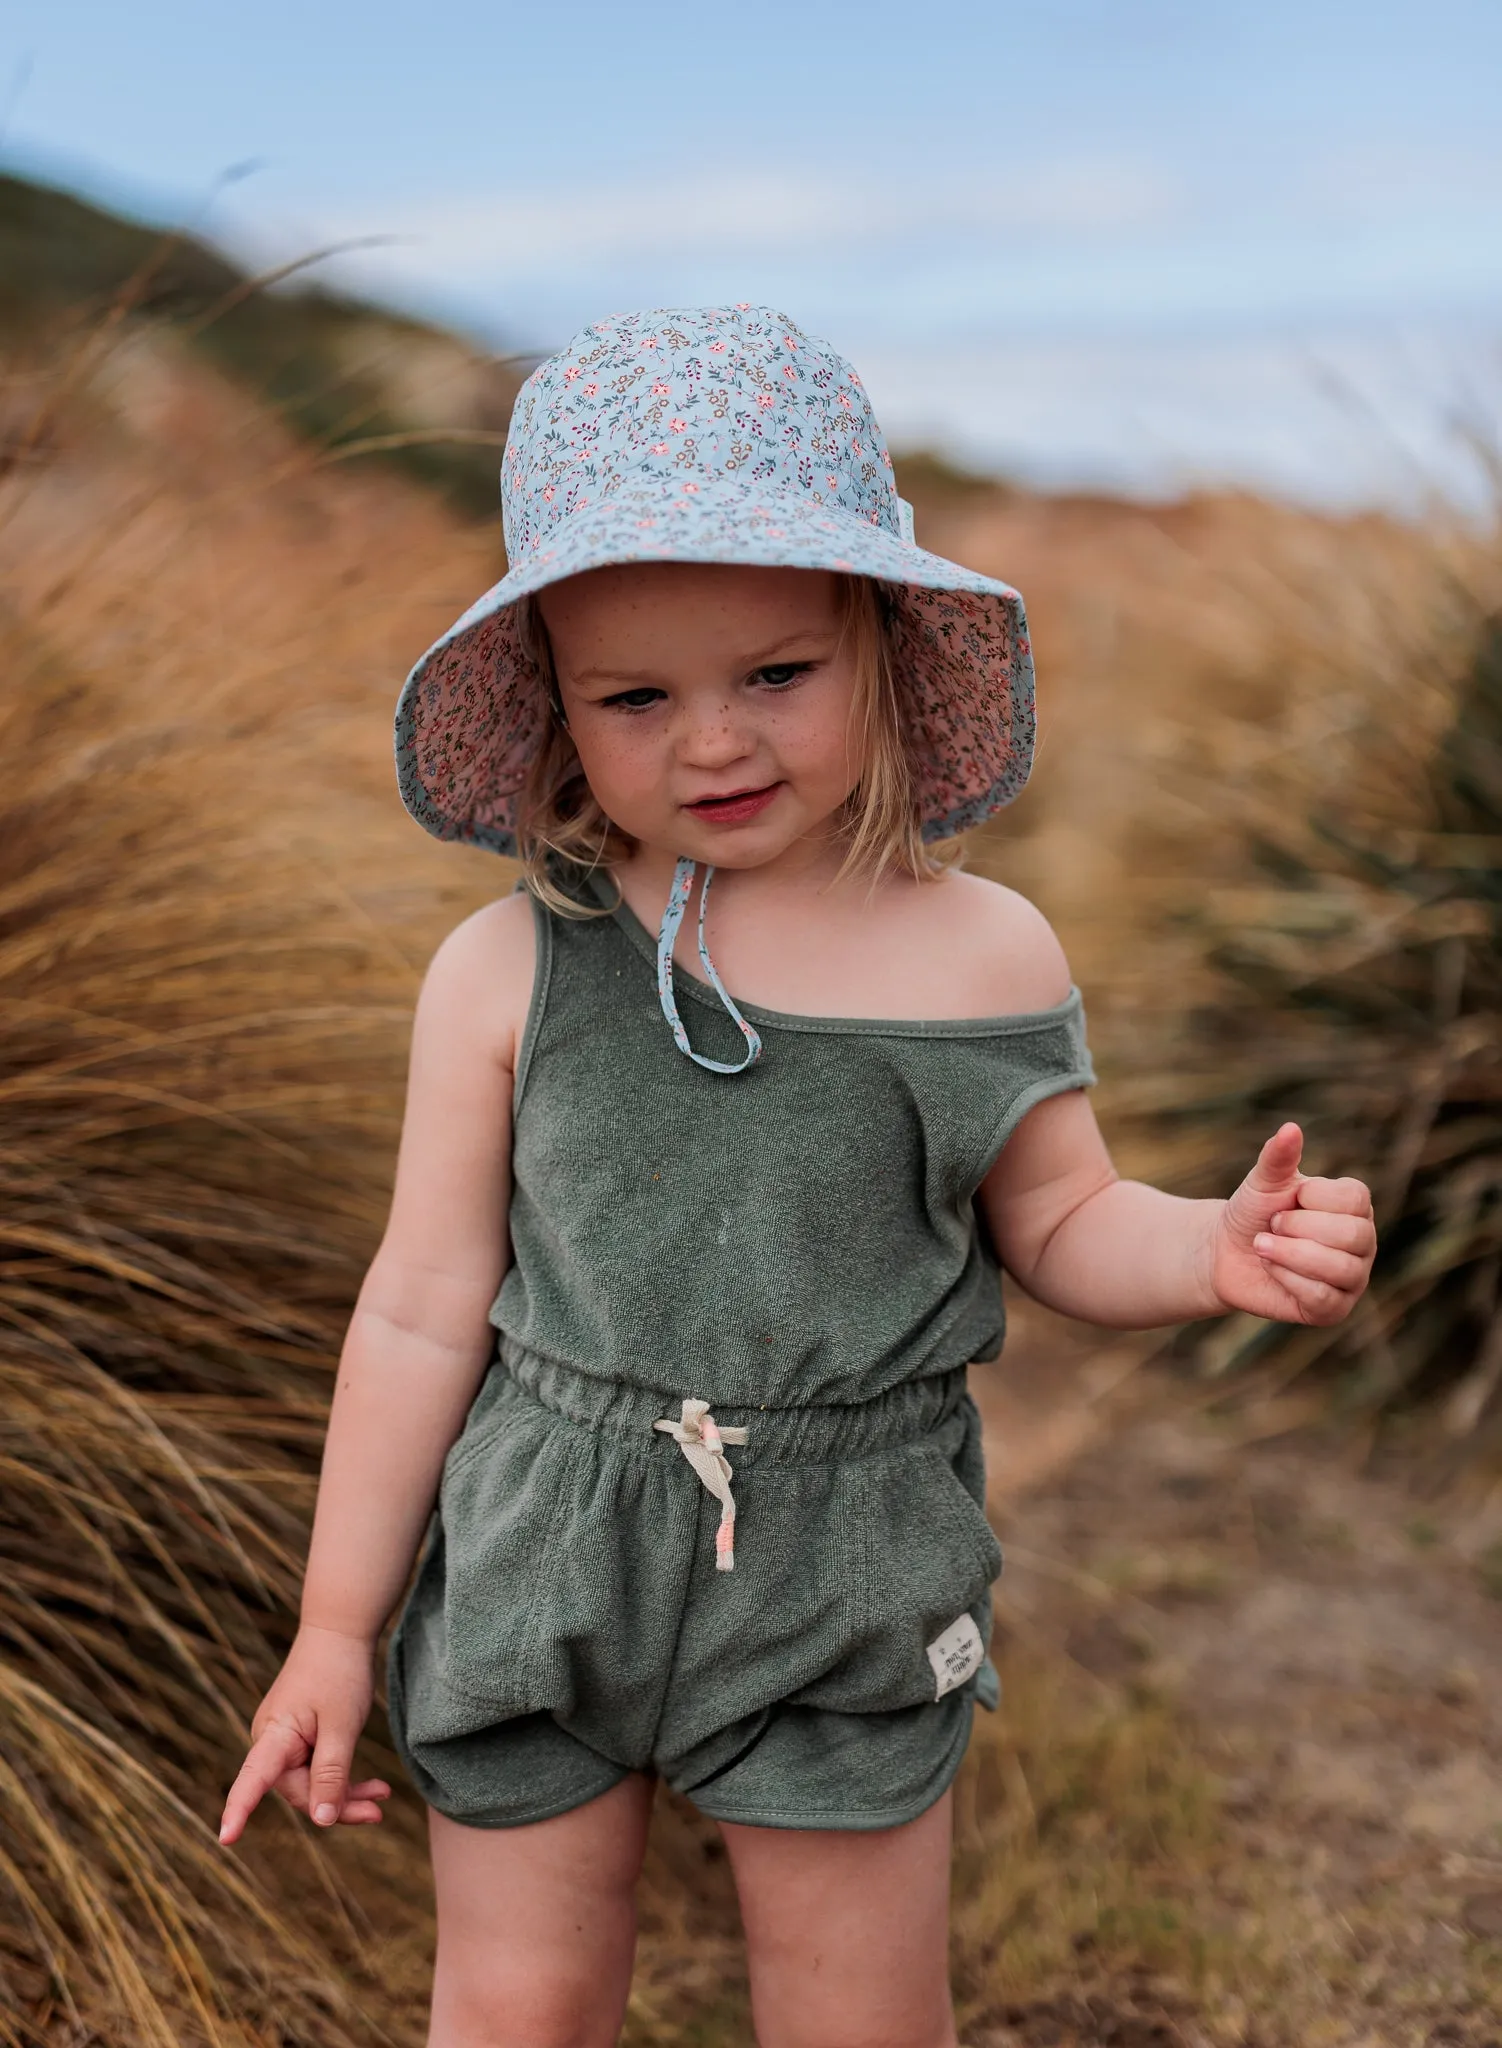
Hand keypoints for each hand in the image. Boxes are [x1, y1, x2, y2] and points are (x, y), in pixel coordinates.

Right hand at [218, 1624, 390, 1845]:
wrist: (340, 1632)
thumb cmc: (339, 1672)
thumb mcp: (342, 1725)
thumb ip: (331, 1773)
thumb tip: (322, 1821)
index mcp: (274, 1735)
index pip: (253, 1779)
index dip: (239, 1809)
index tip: (226, 1838)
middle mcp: (271, 1741)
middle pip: (299, 1791)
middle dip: (336, 1804)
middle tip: (377, 1810)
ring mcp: (285, 1741)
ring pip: (311, 1783)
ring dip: (345, 1794)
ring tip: (381, 1798)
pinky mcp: (299, 1738)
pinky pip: (317, 1769)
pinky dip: (343, 1778)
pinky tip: (372, 1787)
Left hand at [1209, 1122, 1375, 1325]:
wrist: (1225, 1251)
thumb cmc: (1253, 1212)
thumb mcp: (1262, 1181)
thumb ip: (1278, 1156)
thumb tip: (1289, 1128)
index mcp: (1354, 1206)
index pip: (1355, 1199)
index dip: (1314, 1199)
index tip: (1290, 1199)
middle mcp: (1363, 1242)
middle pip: (1352, 1235)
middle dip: (1299, 1228)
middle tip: (1272, 1225)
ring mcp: (1352, 1278)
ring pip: (1340, 1268)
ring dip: (1290, 1254)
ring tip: (1263, 1246)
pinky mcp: (1334, 1310)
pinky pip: (1323, 1298)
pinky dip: (1289, 1279)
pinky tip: (1271, 1268)